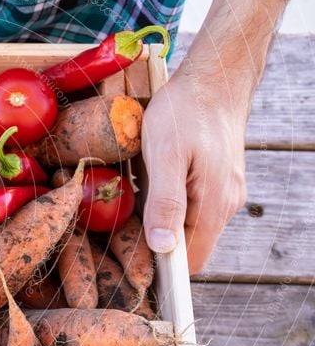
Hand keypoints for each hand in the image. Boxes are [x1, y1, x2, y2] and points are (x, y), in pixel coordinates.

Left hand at [141, 68, 247, 273]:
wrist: (214, 76)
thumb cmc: (185, 111)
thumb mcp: (165, 154)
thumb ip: (167, 202)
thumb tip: (164, 248)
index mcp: (214, 206)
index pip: (190, 262)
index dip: (162, 269)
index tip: (130, 261)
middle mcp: (225, 205)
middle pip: (188, 247)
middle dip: (156, 243)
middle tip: (121, 227)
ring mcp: (223, 193)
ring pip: (189, 226)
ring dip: (161, 222)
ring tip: (135, 201)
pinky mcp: (217, 181)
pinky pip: (191, 206)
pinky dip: (170, 205)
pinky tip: (150, 186)